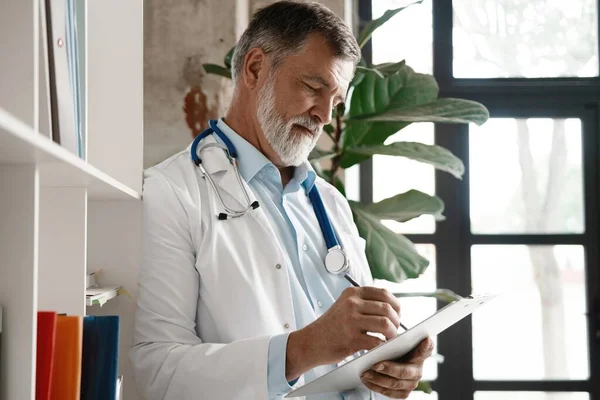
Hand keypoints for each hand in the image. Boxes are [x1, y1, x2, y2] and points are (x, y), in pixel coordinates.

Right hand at [286, 286, 400, 380]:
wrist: (310, 342)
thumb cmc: (331, 326)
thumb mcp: (344, 305)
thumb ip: (364, 302)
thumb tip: (391, 308)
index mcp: (352, 293)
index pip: (384, 293)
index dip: (396, 305)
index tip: (397, 314)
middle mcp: (352, 304)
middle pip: (387, 309)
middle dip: (396, 321)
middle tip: (394, 330)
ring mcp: (351, 321)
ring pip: (385, 324)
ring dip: (392, 334)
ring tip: (389, 339)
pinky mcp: (352, 339)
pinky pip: (377, 341)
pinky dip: (383, 346)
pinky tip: (381, 348)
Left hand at [360, 337, 433, 398]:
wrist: (390, 361)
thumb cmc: (393, 349)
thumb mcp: (396, 341)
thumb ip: (396, 339)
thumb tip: (386, 335)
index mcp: (420, 353)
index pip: (426, 349)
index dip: (425, 346)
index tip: (425, 339)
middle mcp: (418, 369)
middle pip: (405, 371)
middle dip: (389, 368)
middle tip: (375, 365)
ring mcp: (412, 382)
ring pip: (395, 383)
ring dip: (378, 379)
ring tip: (365, 373)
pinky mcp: (403, 392)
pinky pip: (389, 393)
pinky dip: (376, 386)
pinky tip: (367, 380)